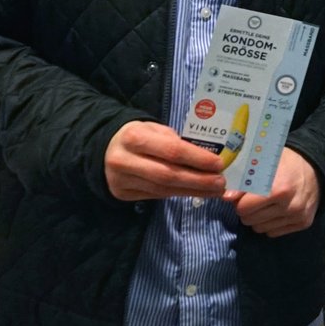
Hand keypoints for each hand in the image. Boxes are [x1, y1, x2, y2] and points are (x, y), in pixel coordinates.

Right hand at [103, 120, 227, 200]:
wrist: (103, 149)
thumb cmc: (137, 136)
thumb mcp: (153, 129)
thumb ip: (175, 141)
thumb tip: (206, 157)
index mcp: (134, 137)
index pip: (172, 150)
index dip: (197, 159)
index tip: (219, 164)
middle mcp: (124, 160)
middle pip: (168, 175)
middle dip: (198, 180)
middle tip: (221, 183)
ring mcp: (121, 180)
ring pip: (163, 189)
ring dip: (192, 191)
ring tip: (214, 190)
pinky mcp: (122, 194)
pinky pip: (156, 196)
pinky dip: (178, 194)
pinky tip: (194, 192)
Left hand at [226, 148, 321, 237]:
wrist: (317, 168)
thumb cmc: (286, 162)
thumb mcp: (264, 164)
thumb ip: (245, 180)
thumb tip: (226, 197)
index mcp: (278, 189)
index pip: (243, 208)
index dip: (240, 200)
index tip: (244, 194)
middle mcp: (288, 206)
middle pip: (249, 220)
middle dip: (247, 210)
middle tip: (253, 199)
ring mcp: (297, 216)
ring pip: (260, 228)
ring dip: (258, 218)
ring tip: (266, 204)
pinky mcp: (303, 224)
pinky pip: (273, 233)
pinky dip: (270, 223)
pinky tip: (276, 210)